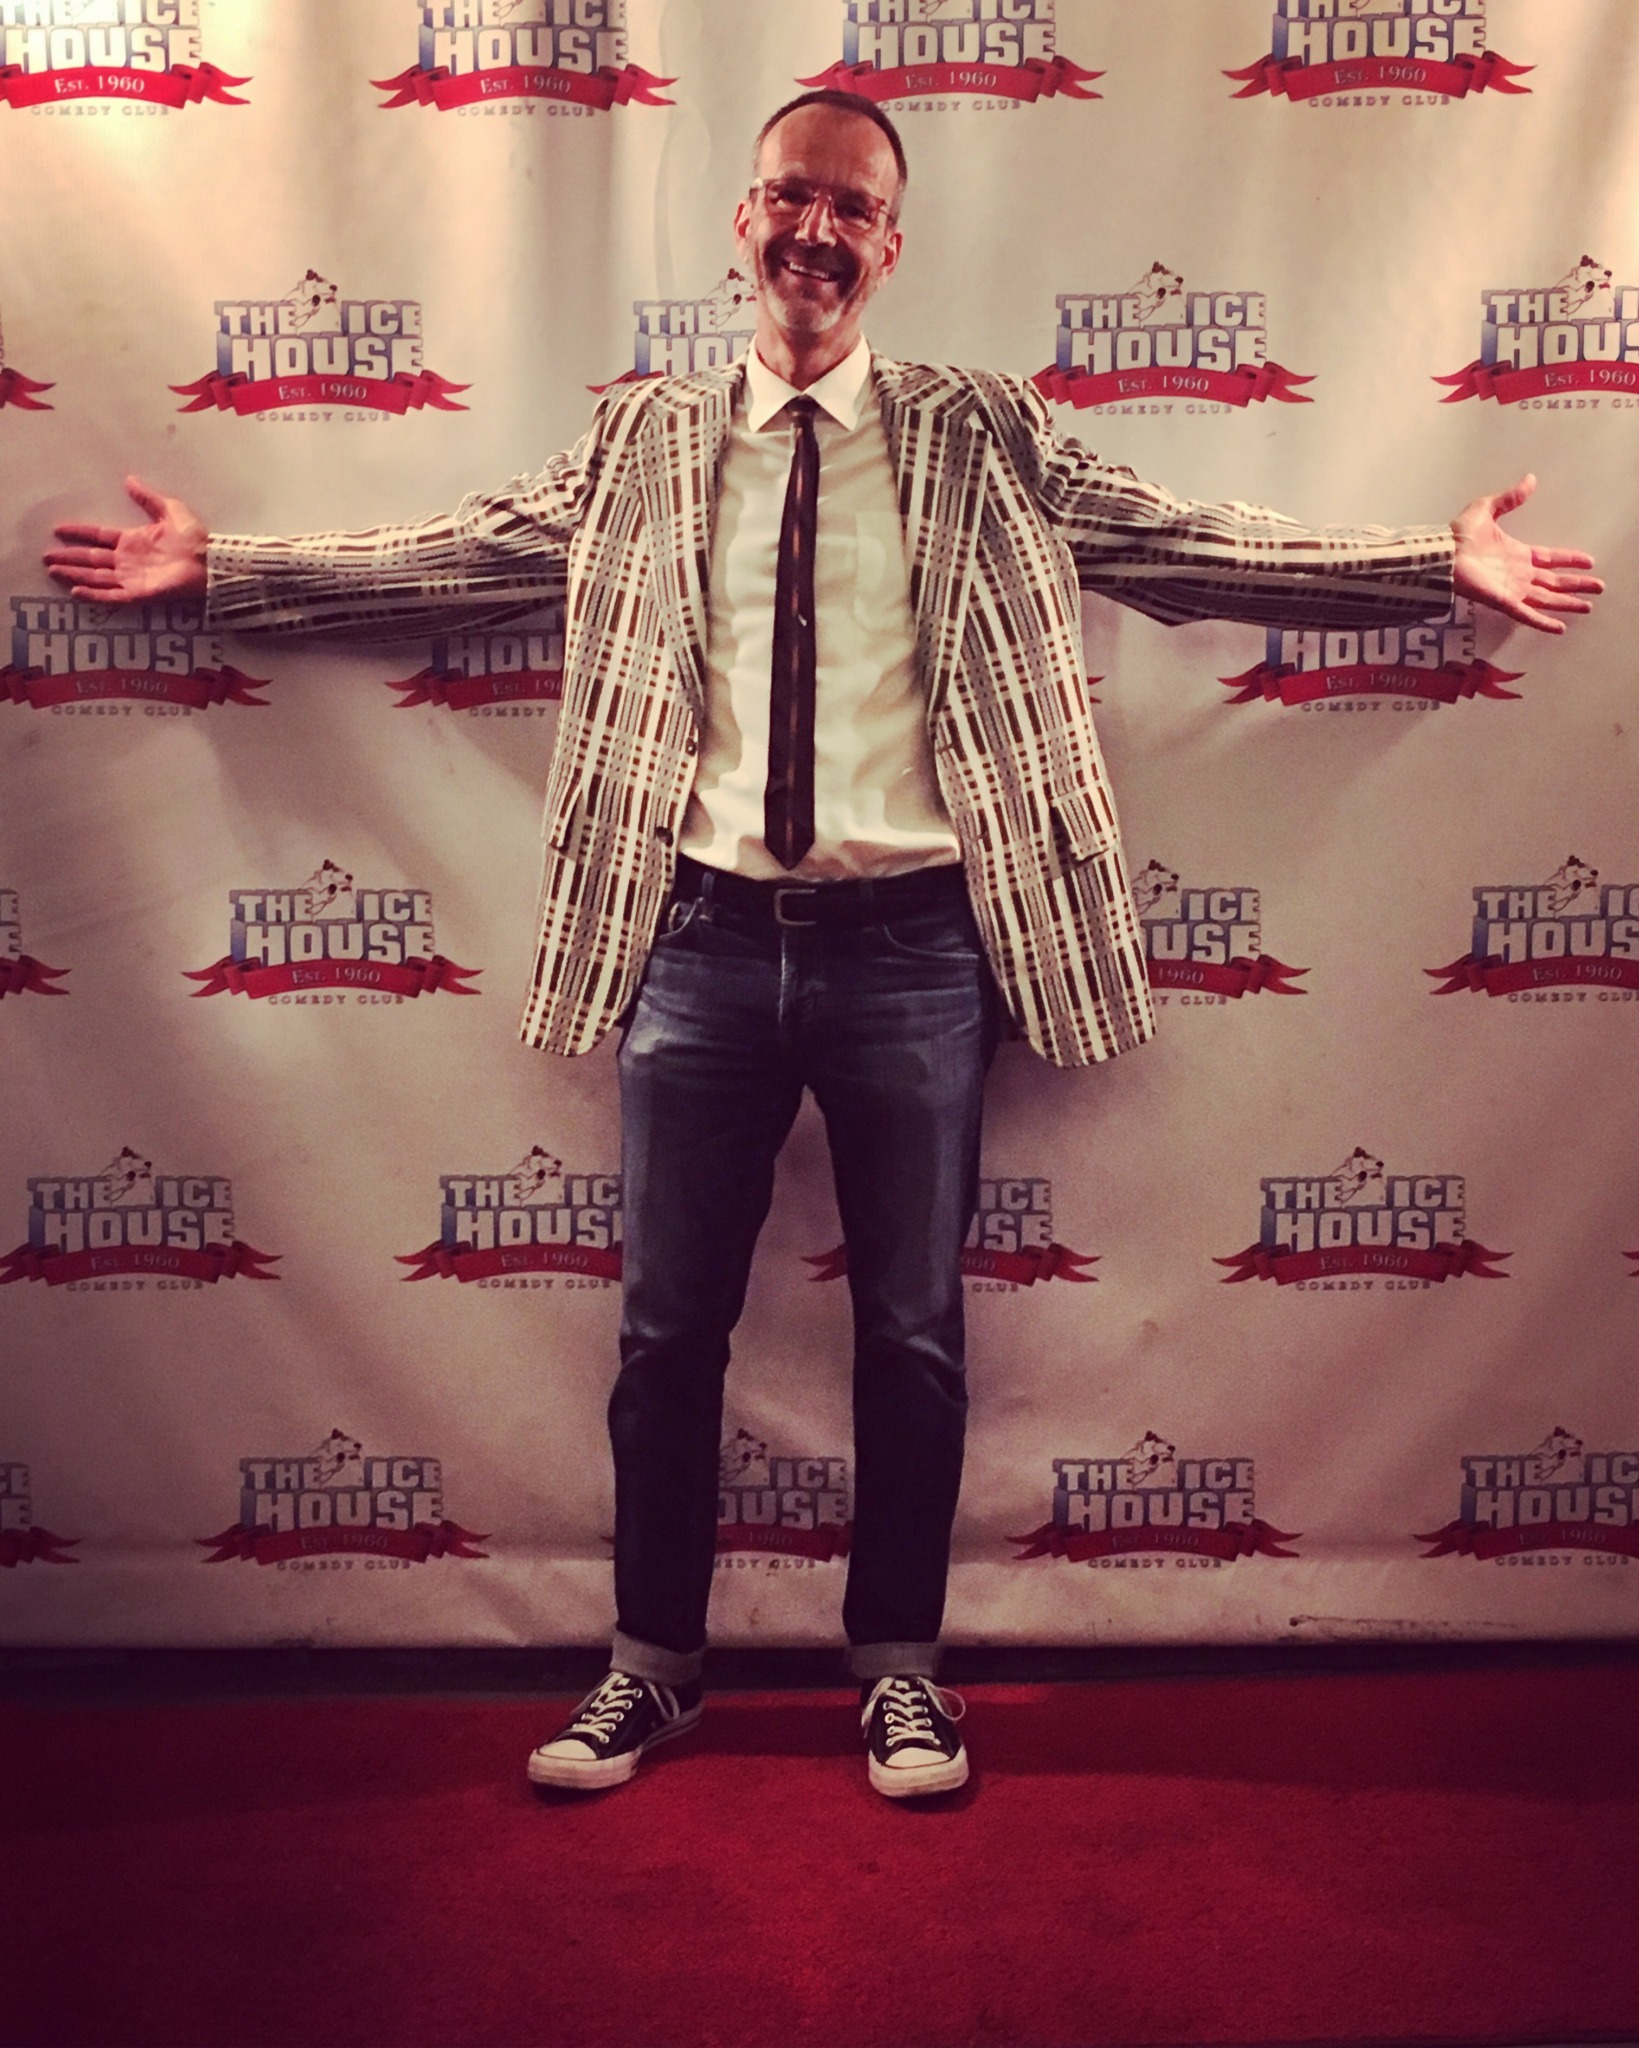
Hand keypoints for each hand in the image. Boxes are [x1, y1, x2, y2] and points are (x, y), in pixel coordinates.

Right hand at [45, 476, 208, 602]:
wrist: (208, 560)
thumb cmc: (193, 537)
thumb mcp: (169, 510)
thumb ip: (148, 497)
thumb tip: (130, 479)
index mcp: (132, 540)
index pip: (98, 536)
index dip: (78, 533)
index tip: (58, 530)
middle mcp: (127, 560)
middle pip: (90, 558)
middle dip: (68, 558)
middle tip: (46, 556)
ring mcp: (131, 577)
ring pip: (95, 576)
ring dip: (74, 574)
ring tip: (53, 570)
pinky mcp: (138, 593)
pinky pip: (111, 595)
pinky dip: (94, 594)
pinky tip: (76, 591)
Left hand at [1450, 473, 1601, 633]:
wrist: (1443, 553)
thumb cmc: (1459, 534)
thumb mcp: (1487, 508)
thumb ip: (1510, 499)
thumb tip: (1530, 480)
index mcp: (1517, 554)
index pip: (1550, 558)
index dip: (1569, 560)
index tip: (1589, 562)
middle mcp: (1518, 574)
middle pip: (1554, 581)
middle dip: (1576, 585)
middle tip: (1598, 588)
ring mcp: (1512, 589)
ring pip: (1547, 598)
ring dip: (1567, 603)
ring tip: (1587, 606)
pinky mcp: (1503, 601)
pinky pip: (1527, 614)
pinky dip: (1543, 621)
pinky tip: (1559, 628)